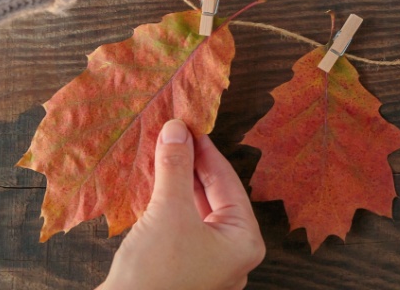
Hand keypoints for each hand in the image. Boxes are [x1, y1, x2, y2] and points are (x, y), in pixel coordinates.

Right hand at [100, 120, 264, 289]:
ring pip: (198, 212)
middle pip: (215, 197)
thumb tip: (176, 130)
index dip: (207, 151)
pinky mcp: (185, 271)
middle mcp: (233, 256)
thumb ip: (175, 167)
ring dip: (181, 184)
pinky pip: (184, 228)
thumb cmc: (154, 274)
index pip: (229, 183)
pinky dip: (172, 206)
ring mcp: (210, 266)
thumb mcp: (168, 211)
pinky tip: (157, 185)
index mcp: (245, 242)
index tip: (190, 125)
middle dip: (193, 166)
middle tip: (175, 135)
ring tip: (164, 154)